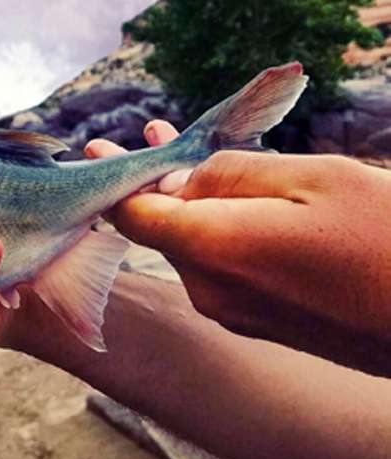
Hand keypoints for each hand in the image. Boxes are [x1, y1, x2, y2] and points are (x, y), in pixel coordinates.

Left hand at [88, 123, 390, 373]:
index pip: (133, 214)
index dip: (112, 177)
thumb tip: (183, 180)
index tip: (97, 147)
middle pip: (164, 228)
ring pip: (196, 247)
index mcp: (212, 250)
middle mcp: (210, 291)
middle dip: (160, 181)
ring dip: (194, 204)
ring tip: (204, 159)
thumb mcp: (313, 179)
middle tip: (153, 133)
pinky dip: (220, 232)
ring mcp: (237, 314)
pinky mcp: (263, 325)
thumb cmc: (388, 239)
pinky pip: (224, 268)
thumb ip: (234, 173)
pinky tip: (243, 204)